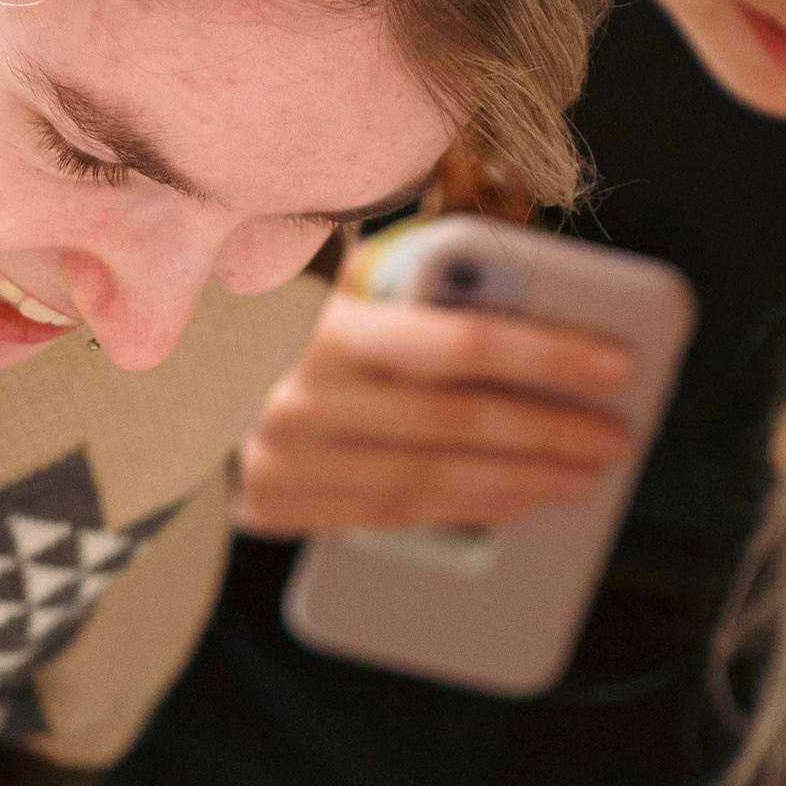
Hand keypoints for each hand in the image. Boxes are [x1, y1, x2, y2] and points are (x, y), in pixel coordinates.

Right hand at [236, 287, 632, 535]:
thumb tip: (527, 284)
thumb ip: (419, 279)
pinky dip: (468, 509)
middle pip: (459, 422)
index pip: (460, 344)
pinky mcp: (276, 504)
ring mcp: (285, 459)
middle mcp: (301, 396)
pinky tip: (520, 498)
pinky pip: (396, 515)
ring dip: (523, 481)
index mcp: (324, 323)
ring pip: (434, 482)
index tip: (616, 363)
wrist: (169, 372)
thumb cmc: (279, 309)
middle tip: (615, 435)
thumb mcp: (340, 271)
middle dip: (552, 430)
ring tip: (583, 473)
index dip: (548, 355)